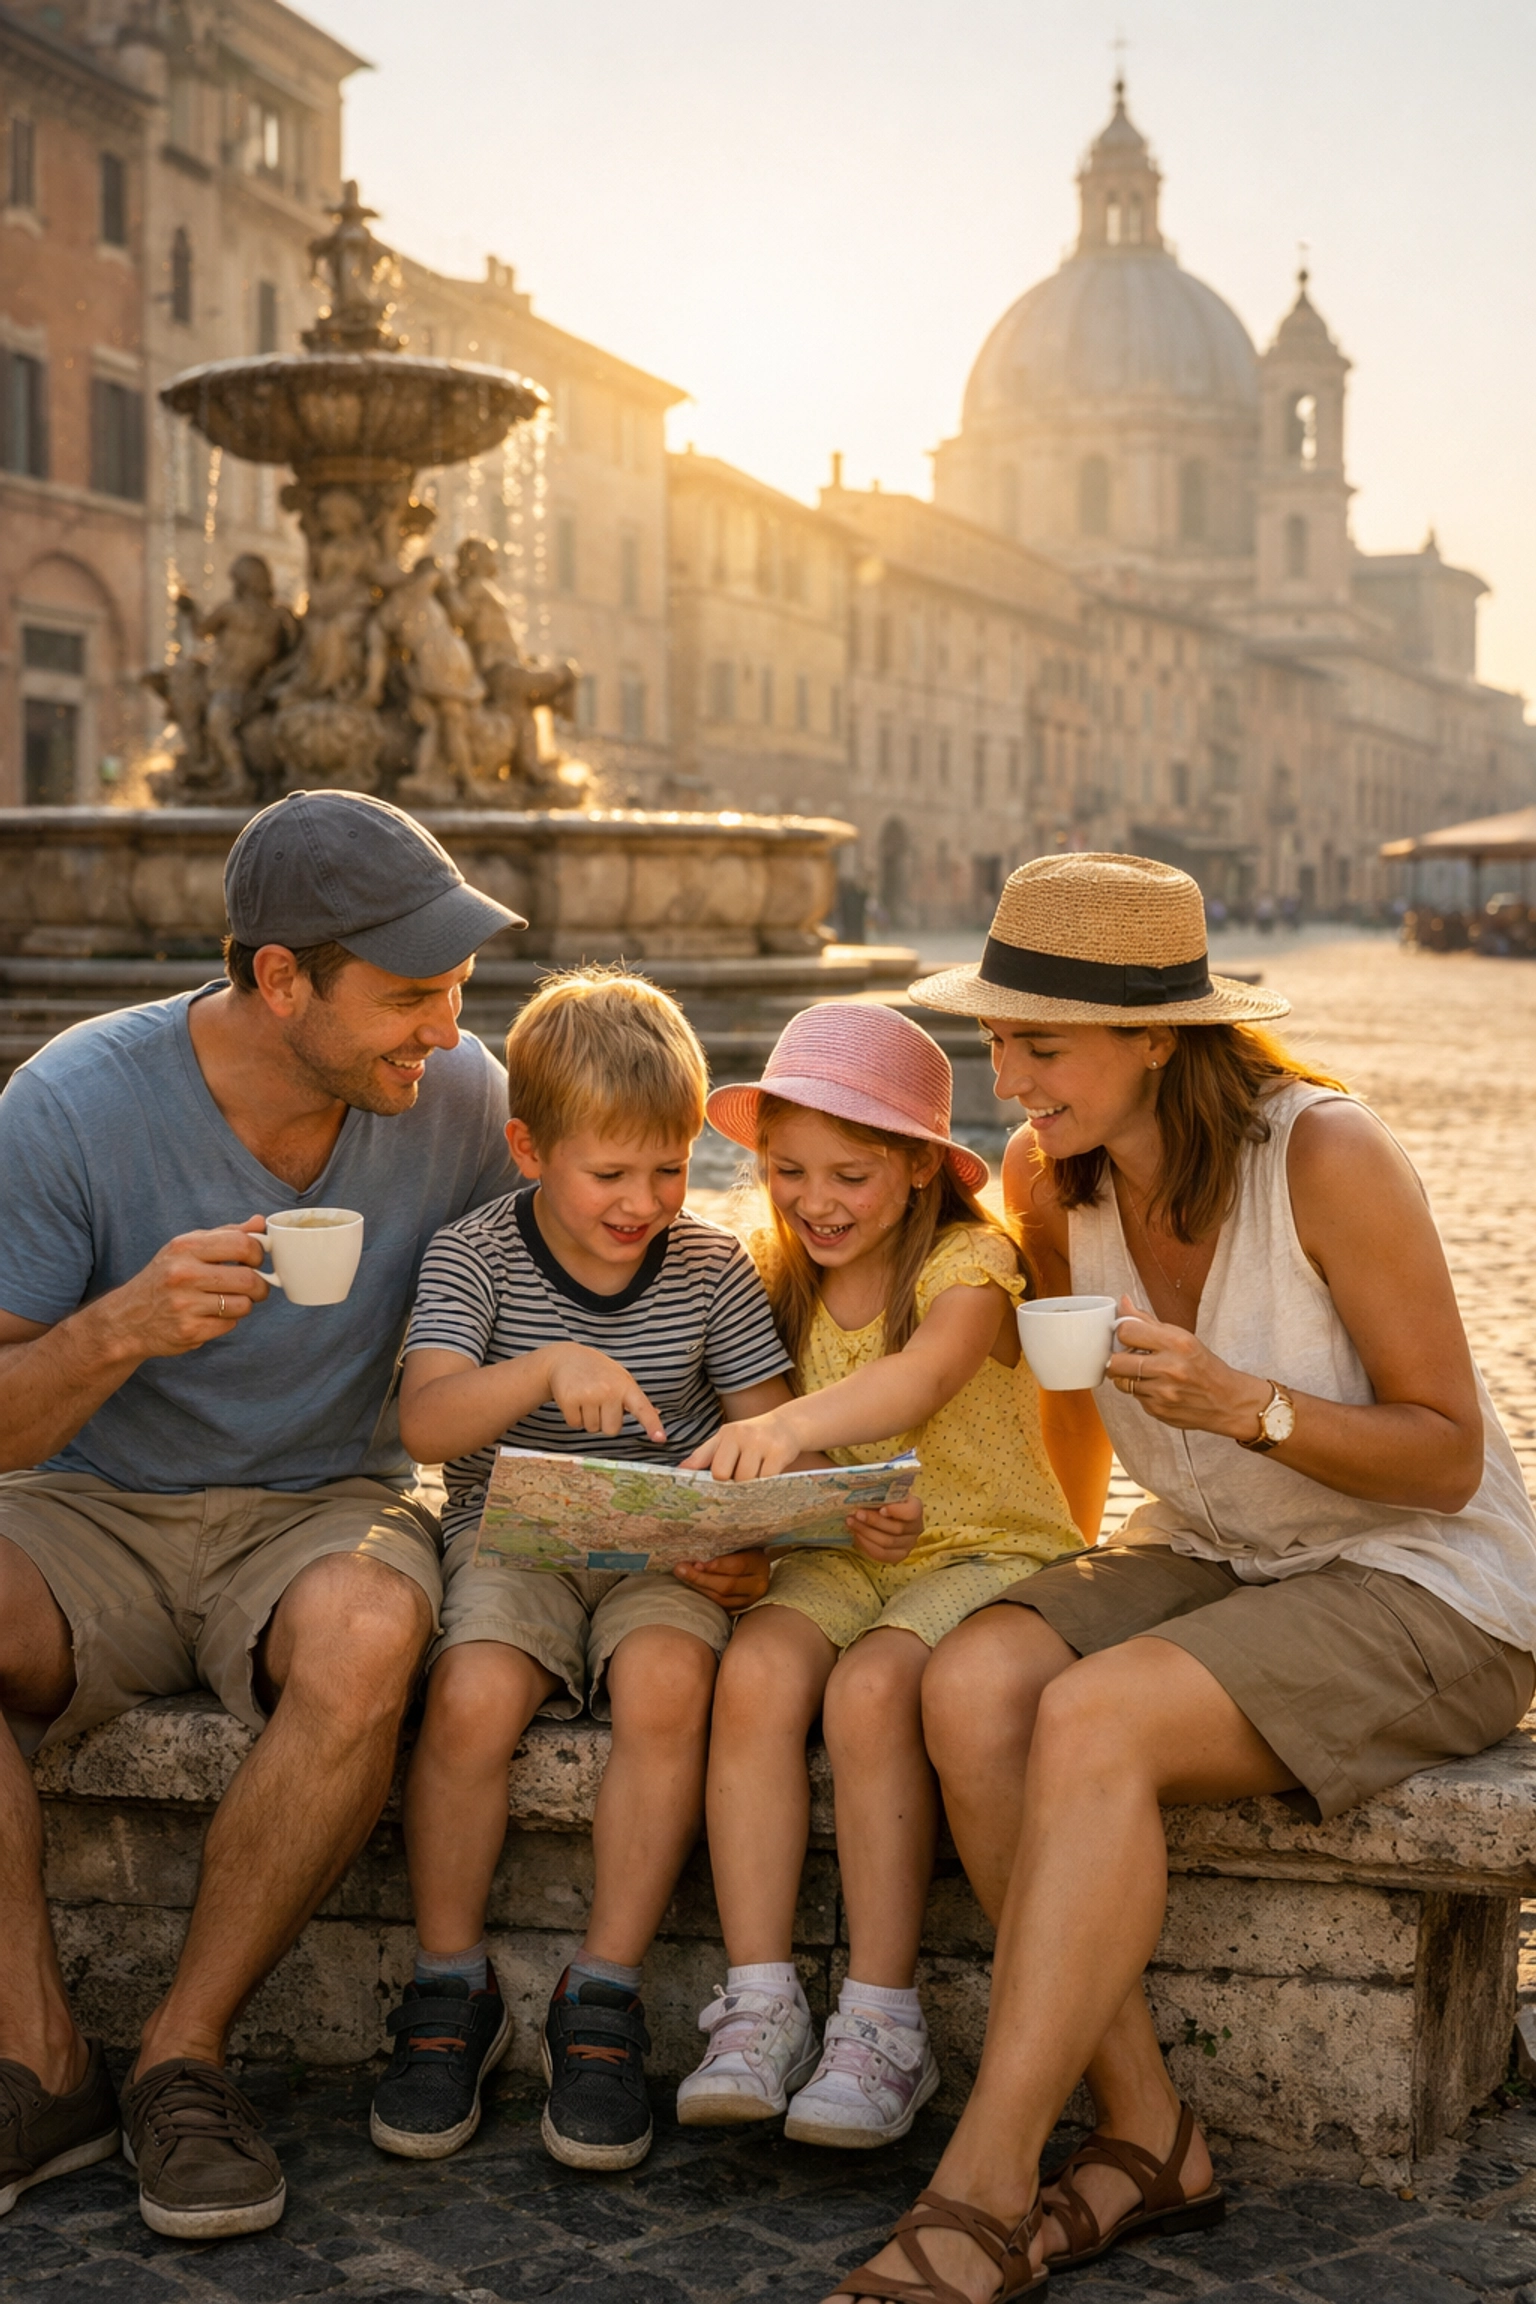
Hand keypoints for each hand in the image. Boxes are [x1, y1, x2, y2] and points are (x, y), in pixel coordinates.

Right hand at [98, 1216, 271, 1359]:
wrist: (126, 1318)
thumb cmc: (164, 1278)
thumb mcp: (186, 1248)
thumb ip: (225, 1234)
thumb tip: (259, 1222)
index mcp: (185, 1247)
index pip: (242, 1244)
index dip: (258, 1254)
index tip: (256, 1261)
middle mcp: (184, 1274)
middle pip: (249, 1279)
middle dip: (260, 1285)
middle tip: (255, 1287)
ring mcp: (185, 1304)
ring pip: (244, 1305)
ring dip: (244, 1305)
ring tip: (228, 1301)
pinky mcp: (189, 1331)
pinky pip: (230, 1325)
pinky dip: (226, 1321)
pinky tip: (210, 1316)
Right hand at [544, 1343, 664, 1443]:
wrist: (565, 1357)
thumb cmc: (597, 1370)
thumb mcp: (620, 1377)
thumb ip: (635, 1397)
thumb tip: (656, 1413)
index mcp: (625, 1385)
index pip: (642, 1409)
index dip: (652, 1425)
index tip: (660, 1439)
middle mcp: (609, 1390)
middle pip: (612, 1430)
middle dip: (605, 1422)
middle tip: (599, 1403)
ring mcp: (588, 1395)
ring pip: (592, 1429)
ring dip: (588, 1419)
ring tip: (585, 1398)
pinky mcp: (569, 1400)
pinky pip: (575, 1425)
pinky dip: (574, 1417)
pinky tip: (574, 1400)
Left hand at [673, 1549, 770, 1611]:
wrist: (754, 1567)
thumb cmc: (742, 1549)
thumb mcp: (739, 1544)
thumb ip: (723, 1547)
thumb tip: (697, 1556)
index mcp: (759, 1563)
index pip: (738, 1565)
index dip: (716, 1565)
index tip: (696, 1562)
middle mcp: (758, 1585)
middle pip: (727, 1586)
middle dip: (700, 1578)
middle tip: (680, 1569)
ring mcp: (750, 1601)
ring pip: (721, 1599)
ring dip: (698, 1588)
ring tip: (682, 1576)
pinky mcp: (739, 1610)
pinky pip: (719, 1607)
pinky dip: (703, 1596)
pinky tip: (691, 1586)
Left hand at [681, 1413, 801, 1481]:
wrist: (788, 1425)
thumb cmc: (753, 1436)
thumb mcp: (727, 1439)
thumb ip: (705, 1454)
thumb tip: (681, 1469)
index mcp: (725, 1434)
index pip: (706, 1462)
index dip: (706, 1480)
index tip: (703, 1495)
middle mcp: (741, 1435)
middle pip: (723, 1474)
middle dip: (729, 1485)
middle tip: (737, 1486)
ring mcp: (760, 1443)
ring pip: (745, 1480)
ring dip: (749, 1487)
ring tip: (755, 1481)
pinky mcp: (779, 1452)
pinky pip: (766, 1480)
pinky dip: (766, 1486)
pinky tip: (768, 1482)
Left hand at [846, 1490, 924, 1563]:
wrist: (887, 1516)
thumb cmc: (885, 1500)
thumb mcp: (885, 1493)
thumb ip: (879, 1493)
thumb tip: (861, 1494)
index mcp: (916, 1508)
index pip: (911, 1512)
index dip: (897, 1511)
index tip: (881, 1509)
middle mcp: (916, 1528)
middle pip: (896, 1529)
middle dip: (873, 1521)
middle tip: (856, 1513)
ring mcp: (908, 1544)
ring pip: (887, 1543)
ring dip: (866, 1532)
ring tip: (850, 1522)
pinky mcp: (898, 1556)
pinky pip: (882, 1554)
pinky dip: (867, 1545)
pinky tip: (856, 1535)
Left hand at [1107, 1295, 1272, 1438]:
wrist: (1227, 1401)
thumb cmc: (1204, 1366)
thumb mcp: (1182, 1337)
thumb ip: (1148, 1321)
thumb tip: (1123, 1303)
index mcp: (1176, 1343)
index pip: (1126, 1331)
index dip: (1122, 1333)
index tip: (1128, 1336)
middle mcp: (1169, 1368)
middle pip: (1115, 1362)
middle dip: (1117, 1358)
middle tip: (1128, 1357)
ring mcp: (1162, 1392)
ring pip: (1121, 1382)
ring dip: (1127, 1377)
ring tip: (1145, 1373)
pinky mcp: (1158, 1410)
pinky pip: (1134, 1398)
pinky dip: (1141, 1392)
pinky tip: (1157, 1388)